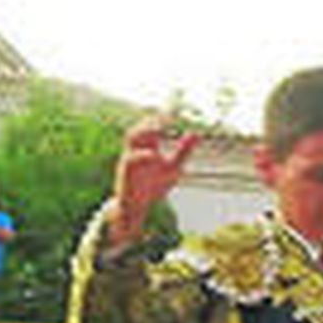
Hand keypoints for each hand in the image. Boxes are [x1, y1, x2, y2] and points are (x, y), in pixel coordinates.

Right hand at [109, 117, 200, 245]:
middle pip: (140, 127)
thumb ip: (183, 151)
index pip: (152, 127)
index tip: (173, 115)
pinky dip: (142, 155)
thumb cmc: (153, 186)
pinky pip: (130, 159)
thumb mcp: (173, 167)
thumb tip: (197, 134)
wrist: (136, 206)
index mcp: (149, 147)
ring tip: (158, 129)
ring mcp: (130, 159)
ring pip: (131, 138)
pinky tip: (154, 155)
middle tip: (164, 120)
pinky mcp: (125, 172)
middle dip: (150, 122)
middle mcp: (137, 149)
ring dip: (143, 132)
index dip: (160, 119)